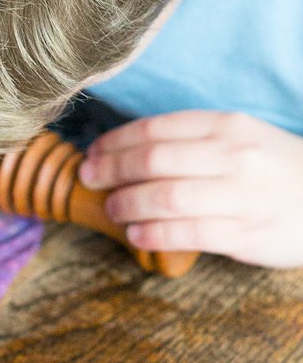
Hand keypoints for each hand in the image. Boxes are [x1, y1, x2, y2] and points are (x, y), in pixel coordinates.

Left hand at [77, 110, 302, 268]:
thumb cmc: (272, 169)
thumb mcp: (239, 137)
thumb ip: (190, 139)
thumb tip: (125, 150)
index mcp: (227, 126)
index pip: (156, 128)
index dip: (115, 142)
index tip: (92, 153)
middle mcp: (233, 156)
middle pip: (155, 160)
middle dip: (112, 170)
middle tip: (90, 180)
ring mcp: (242, 196)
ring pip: (168, 196)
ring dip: (129, 204)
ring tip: (113, 210)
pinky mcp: (247, 234)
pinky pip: (189, 233)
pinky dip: (154, 235)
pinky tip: (137, 236)